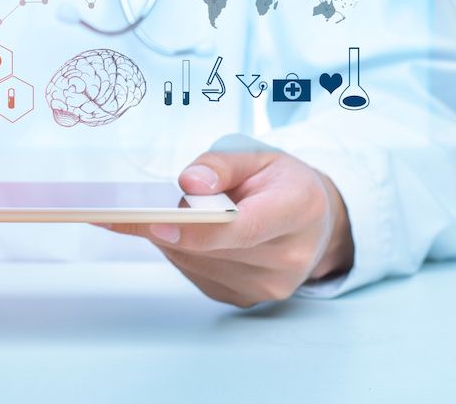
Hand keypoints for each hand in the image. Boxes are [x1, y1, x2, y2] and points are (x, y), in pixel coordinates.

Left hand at [104, 150, 353, 307]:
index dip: (198, 230)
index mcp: (298, 210)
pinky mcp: (246, 299)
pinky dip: (184, 253)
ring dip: (174, 239)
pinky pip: (197, 275)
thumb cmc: (283, 184)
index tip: (156, 224)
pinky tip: (188, 235)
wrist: (315, 223)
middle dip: (173, 225)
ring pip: (196, 263)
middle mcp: (289, 256)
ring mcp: (268, 285)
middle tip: (140, 205)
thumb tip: (189, 185)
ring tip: (172, 215)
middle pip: (213, 247)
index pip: (243, 227)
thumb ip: (221, 165)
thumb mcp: (259, 156)